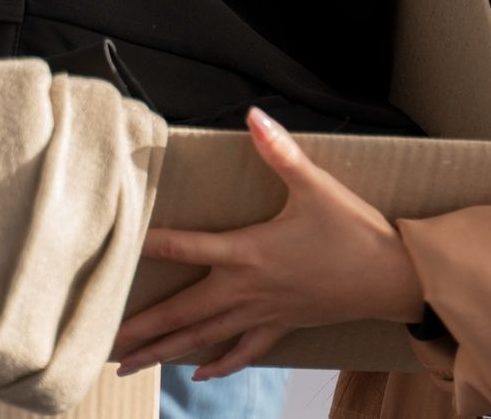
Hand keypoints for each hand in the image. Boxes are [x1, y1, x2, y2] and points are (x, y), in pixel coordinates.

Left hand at [113, 107, 425, 379]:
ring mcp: (262, 313)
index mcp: (248, 251)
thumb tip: (253, 116)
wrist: (389, 279)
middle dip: (140, 328)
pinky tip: (198, 374)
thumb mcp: (316, 186)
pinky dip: (219, 364)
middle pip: (181, 311)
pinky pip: (243, 351)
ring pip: (202, 337)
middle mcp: (246, 288)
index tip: (117, 248)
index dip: (150, 244)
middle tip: (101, 342)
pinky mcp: (281, 326)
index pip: (186, 247)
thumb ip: (280, 151)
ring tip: (127, 364)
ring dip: (163, 351)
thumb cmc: (353, 231)